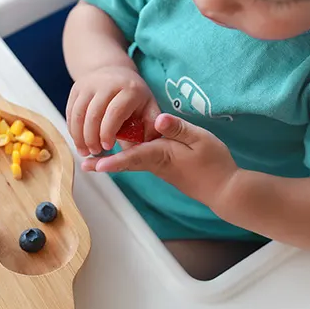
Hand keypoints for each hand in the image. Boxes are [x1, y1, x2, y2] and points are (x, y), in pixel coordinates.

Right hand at [66, 66, 160, 155]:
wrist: (116, 72)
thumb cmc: (135, 96)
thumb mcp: (150, 108)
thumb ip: (151, 128)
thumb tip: (147, 148)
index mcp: (129, 89)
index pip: (115, 112)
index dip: (108, 132)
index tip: (107, 148)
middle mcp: (107, 83)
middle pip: (93, 114)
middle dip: (91, 138)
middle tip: (95, 152)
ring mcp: (89, 84)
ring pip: (78, 114)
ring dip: (79, 136)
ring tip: (85, 151)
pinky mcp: (76, 88)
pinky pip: (70, 112)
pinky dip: (72, 129)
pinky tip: (78, 141)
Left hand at [82, 114, 238, 208]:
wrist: (224, 189)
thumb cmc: (214, 163)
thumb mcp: (200, 139)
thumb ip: (178, 128)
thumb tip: (157, 119)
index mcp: (162, 154)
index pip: (133, 157)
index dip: (113, 160)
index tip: (96, 164)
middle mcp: (156, 163)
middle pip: (126, 162)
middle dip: (105, 163)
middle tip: (85, 165)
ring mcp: (159, 168)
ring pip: (132, 162)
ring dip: (113, 161)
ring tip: (93, 160)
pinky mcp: (164, 168)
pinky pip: (141, 161)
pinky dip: (127, 158)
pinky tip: (121, 150)